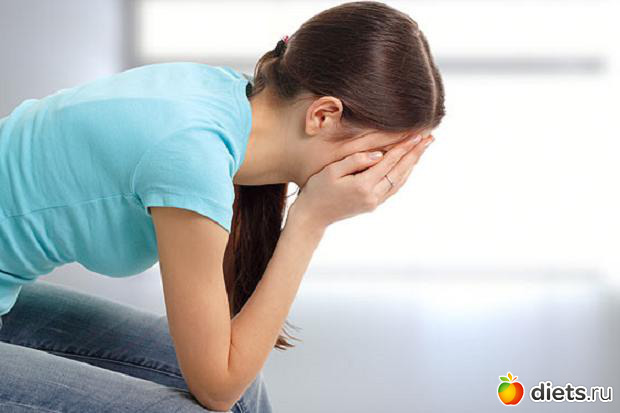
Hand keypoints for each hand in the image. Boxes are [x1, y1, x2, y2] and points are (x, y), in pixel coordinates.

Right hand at [287, 133, 433, 229]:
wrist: (313, 216)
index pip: (389, 162)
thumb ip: (356, 160)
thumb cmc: (317, 190)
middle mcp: (373, 196)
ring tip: (422, 149)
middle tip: (429, 138)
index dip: (404, 147)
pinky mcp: (372, 205)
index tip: (417, 134)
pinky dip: (403, 175)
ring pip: (400, 181)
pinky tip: (408, 166)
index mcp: (363, 185)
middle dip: (415, 154)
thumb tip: (379, 155)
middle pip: (400, 171)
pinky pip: (393, 188)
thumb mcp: (332, 171)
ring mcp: (374, 202)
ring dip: (412, 164)